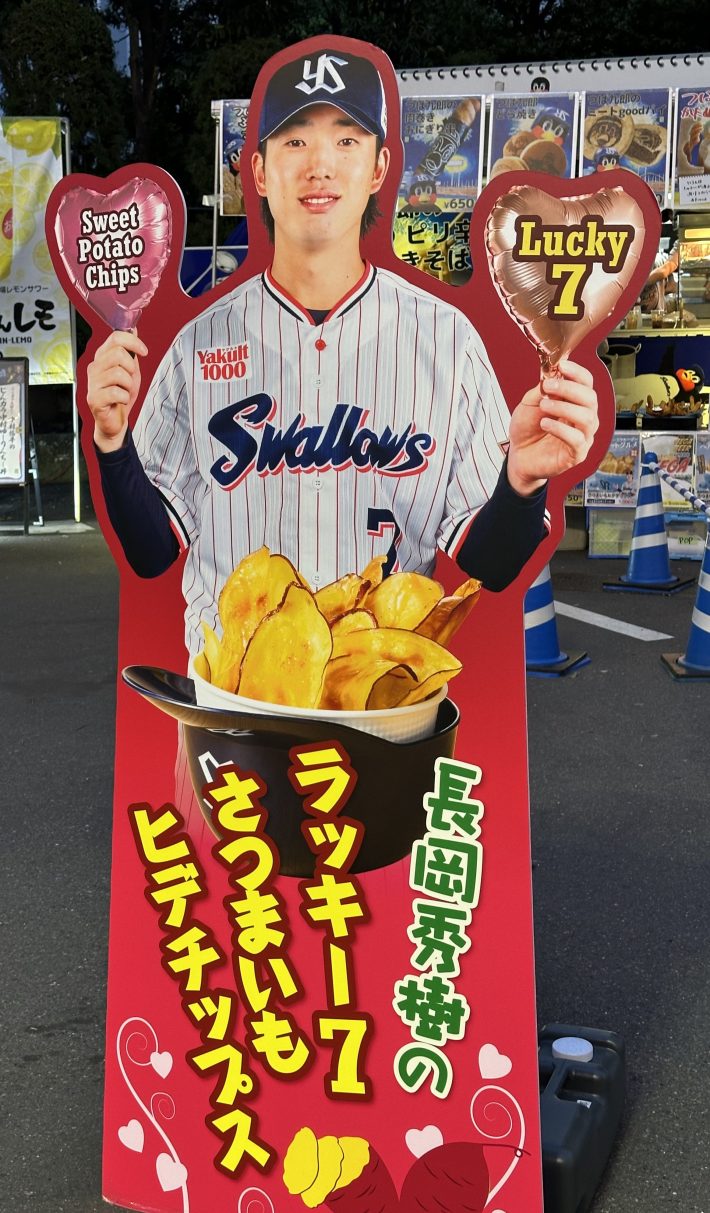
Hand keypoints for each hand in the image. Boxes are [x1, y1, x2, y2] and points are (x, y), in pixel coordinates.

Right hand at [86, 330, 146, 452]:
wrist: (115, 421)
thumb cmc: (121, 396)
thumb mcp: (130, 370)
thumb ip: (131, 351)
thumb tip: (133, 328)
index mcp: (102, 357)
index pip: (115, 337)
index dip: (133, 341)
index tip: (144, 351)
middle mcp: (94, 367)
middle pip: (118, 353)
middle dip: (131, 368)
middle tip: (130, 380)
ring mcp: (92, 383)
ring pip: (119, 373)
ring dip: (129, 385)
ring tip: (124, 391)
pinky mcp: (94, 399)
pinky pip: (117, 392)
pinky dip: (125, 398)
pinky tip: (120, 401)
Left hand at [507, 359, 598, 495]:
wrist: (518, 455)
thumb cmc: (527, 429)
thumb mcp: (530, 403)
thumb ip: (543, 389)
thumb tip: (554, 374)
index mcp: (575, 402)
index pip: (586, 383)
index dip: (577, 372)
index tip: (562, 365)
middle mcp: (583, 417)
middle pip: (590, 398)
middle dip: (569, 388)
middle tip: (549, 386)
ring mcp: (583, 436)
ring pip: (587, 418)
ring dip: (564, 407)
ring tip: (544, 406)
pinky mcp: (577, 454)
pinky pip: (578, 439)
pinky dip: (561, 429)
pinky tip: (545, 424)